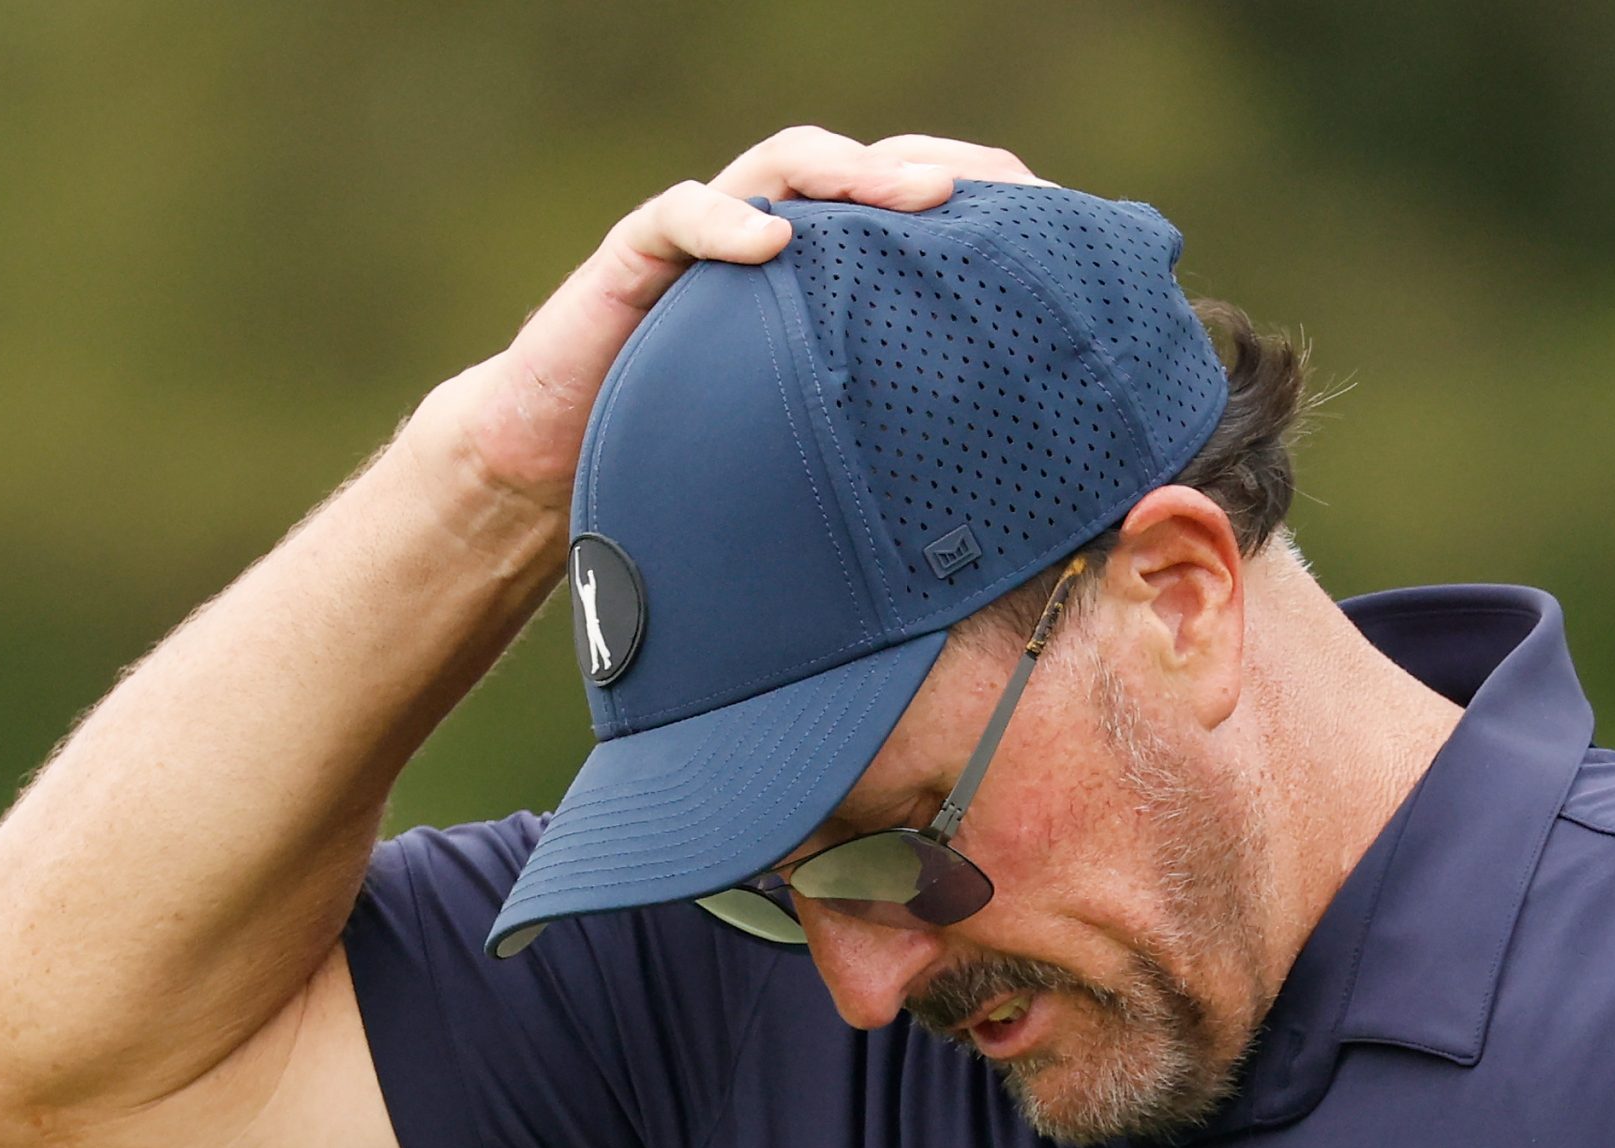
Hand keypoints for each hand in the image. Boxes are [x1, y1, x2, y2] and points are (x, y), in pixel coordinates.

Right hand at [406, 127, 1053, 510]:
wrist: (560, 473)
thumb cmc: (698, 470)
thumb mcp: (811, 457)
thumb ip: (884, 445)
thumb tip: (1011, 513)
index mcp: (829, 283)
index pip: (914, 219)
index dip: (982, 211)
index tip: (1054, 234)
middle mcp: (778, 242)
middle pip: (869, 173)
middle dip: (938, 172)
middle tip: (1003, 195)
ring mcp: (709, 236)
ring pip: (788, 166)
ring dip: (853, 174)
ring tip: (911, 197)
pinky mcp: (638, 256)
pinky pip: (681, 214)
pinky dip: (726, 219)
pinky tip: (769, 239)